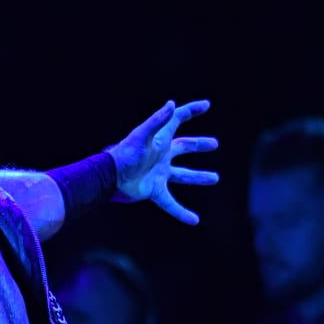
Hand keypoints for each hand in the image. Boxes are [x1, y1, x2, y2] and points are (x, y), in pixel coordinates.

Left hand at [107, 99, 220, 224]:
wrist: (109, 179)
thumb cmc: (124, 155)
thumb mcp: (141, 136)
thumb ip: (157, 121)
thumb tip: (172, 104)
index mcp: (160, 139)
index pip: (177, 119)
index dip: (191, 110)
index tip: (206, 105)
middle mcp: (161, 155)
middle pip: (184, 146)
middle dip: (199, 145)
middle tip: (215, 144)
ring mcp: (158, 173)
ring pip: (183, 175)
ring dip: (199, 177)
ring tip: (215, 178)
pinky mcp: (154, 190)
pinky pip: (171, 203)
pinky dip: (181, 212)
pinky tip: (194, 220)